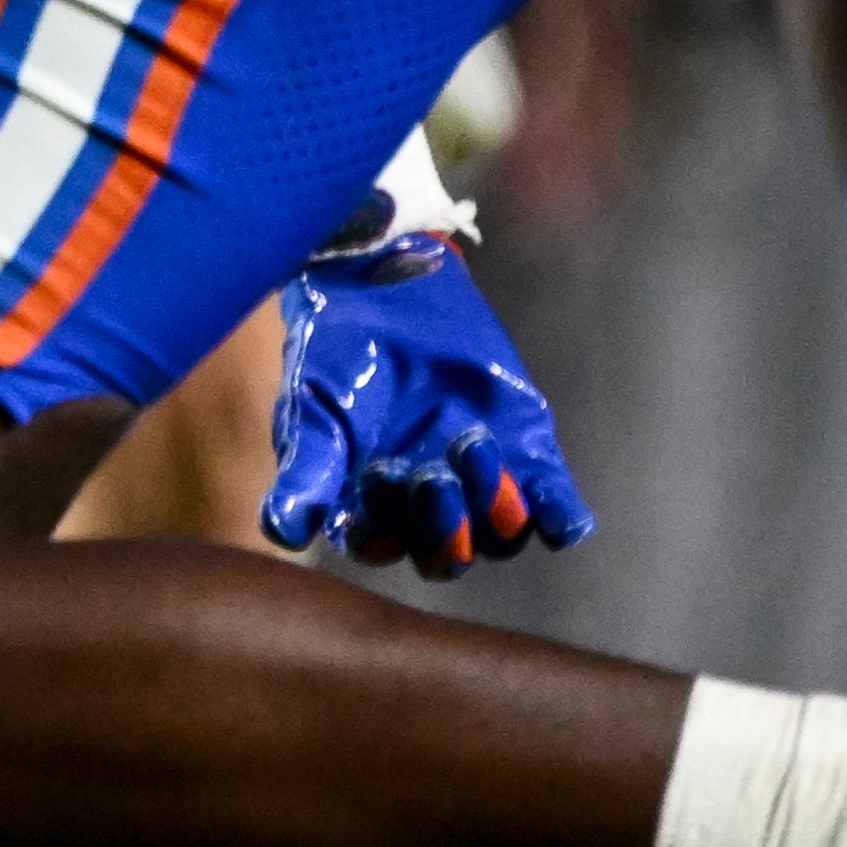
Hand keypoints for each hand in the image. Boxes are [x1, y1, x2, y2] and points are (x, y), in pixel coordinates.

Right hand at [263, 231, 594, 575]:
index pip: (378, 545)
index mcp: (367, 507)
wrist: (393, 291)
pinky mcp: (527, 457)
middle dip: (442, 526)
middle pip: (444, 556)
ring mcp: (481, 488)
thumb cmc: (340, 353)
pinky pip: (551, 506)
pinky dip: (560, 518)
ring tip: (471, 442)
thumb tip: (282, 532)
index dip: (382, 524)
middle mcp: (425, 511)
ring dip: (491, 504)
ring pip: (497, 535)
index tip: (377, 468)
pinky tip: (564, 521)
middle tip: (430, 472)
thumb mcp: (316, 406)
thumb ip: (308, 468)